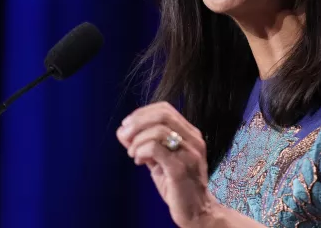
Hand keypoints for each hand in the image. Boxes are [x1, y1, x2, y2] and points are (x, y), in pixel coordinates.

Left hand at [116, 101, 219, 227]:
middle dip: (137, 123)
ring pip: (158, 131)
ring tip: (133, 154)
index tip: (127, 126)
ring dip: (137, 141)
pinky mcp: (180, 169)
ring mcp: (189, 154)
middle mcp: (194, 140)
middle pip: (162, 115)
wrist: (197, 212)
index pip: (165, 109)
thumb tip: (122, 131)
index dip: (142, 113)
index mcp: (191, 134)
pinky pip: (156, 148)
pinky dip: (141, 151)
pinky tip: (139, 161)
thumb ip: (144, 144)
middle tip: (125, 137)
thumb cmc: (178, 186)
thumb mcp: (160, 160)